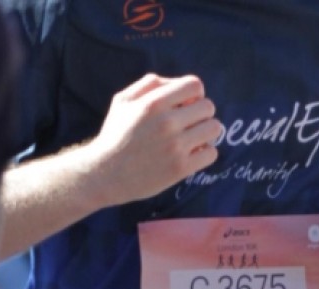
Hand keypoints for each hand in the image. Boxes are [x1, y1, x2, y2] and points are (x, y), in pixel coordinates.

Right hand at [89, 73, 221, 206]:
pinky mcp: (180, 168)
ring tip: (192, 139)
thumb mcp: (123, 100)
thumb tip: (177, 84)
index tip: (186, 105)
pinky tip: (191, 155)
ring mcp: (175, 147)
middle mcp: (167, 122)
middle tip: (188, 124)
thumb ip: (150, 84)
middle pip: (208, 107)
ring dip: (206, 133)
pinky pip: (211, 154)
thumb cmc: (115, 135)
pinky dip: (205, 153)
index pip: (195, 86)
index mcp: (154, 103)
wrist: (104, 174)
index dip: (194, 94)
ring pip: (214, 129)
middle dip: (201, 113)